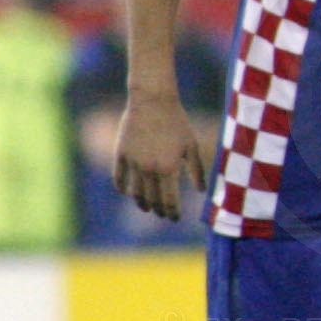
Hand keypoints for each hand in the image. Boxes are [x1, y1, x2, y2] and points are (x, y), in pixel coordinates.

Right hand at [113, 89, 205, 223]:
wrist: (152, 101)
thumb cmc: (177, 123)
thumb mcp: (191, 146)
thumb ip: (196, 170)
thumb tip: (202, 191)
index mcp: (168, 168)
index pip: (169, 200)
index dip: (172, 212)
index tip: (175, 219)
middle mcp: (149, 169)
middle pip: (152, 198)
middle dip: (158, 210)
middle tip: (163, 215)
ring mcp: (132, 162)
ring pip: (135, 191)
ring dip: (141, 203)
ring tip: (147, 208)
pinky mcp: (120, 154)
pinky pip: (118, 177)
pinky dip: (122, 187)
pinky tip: (127, 192)